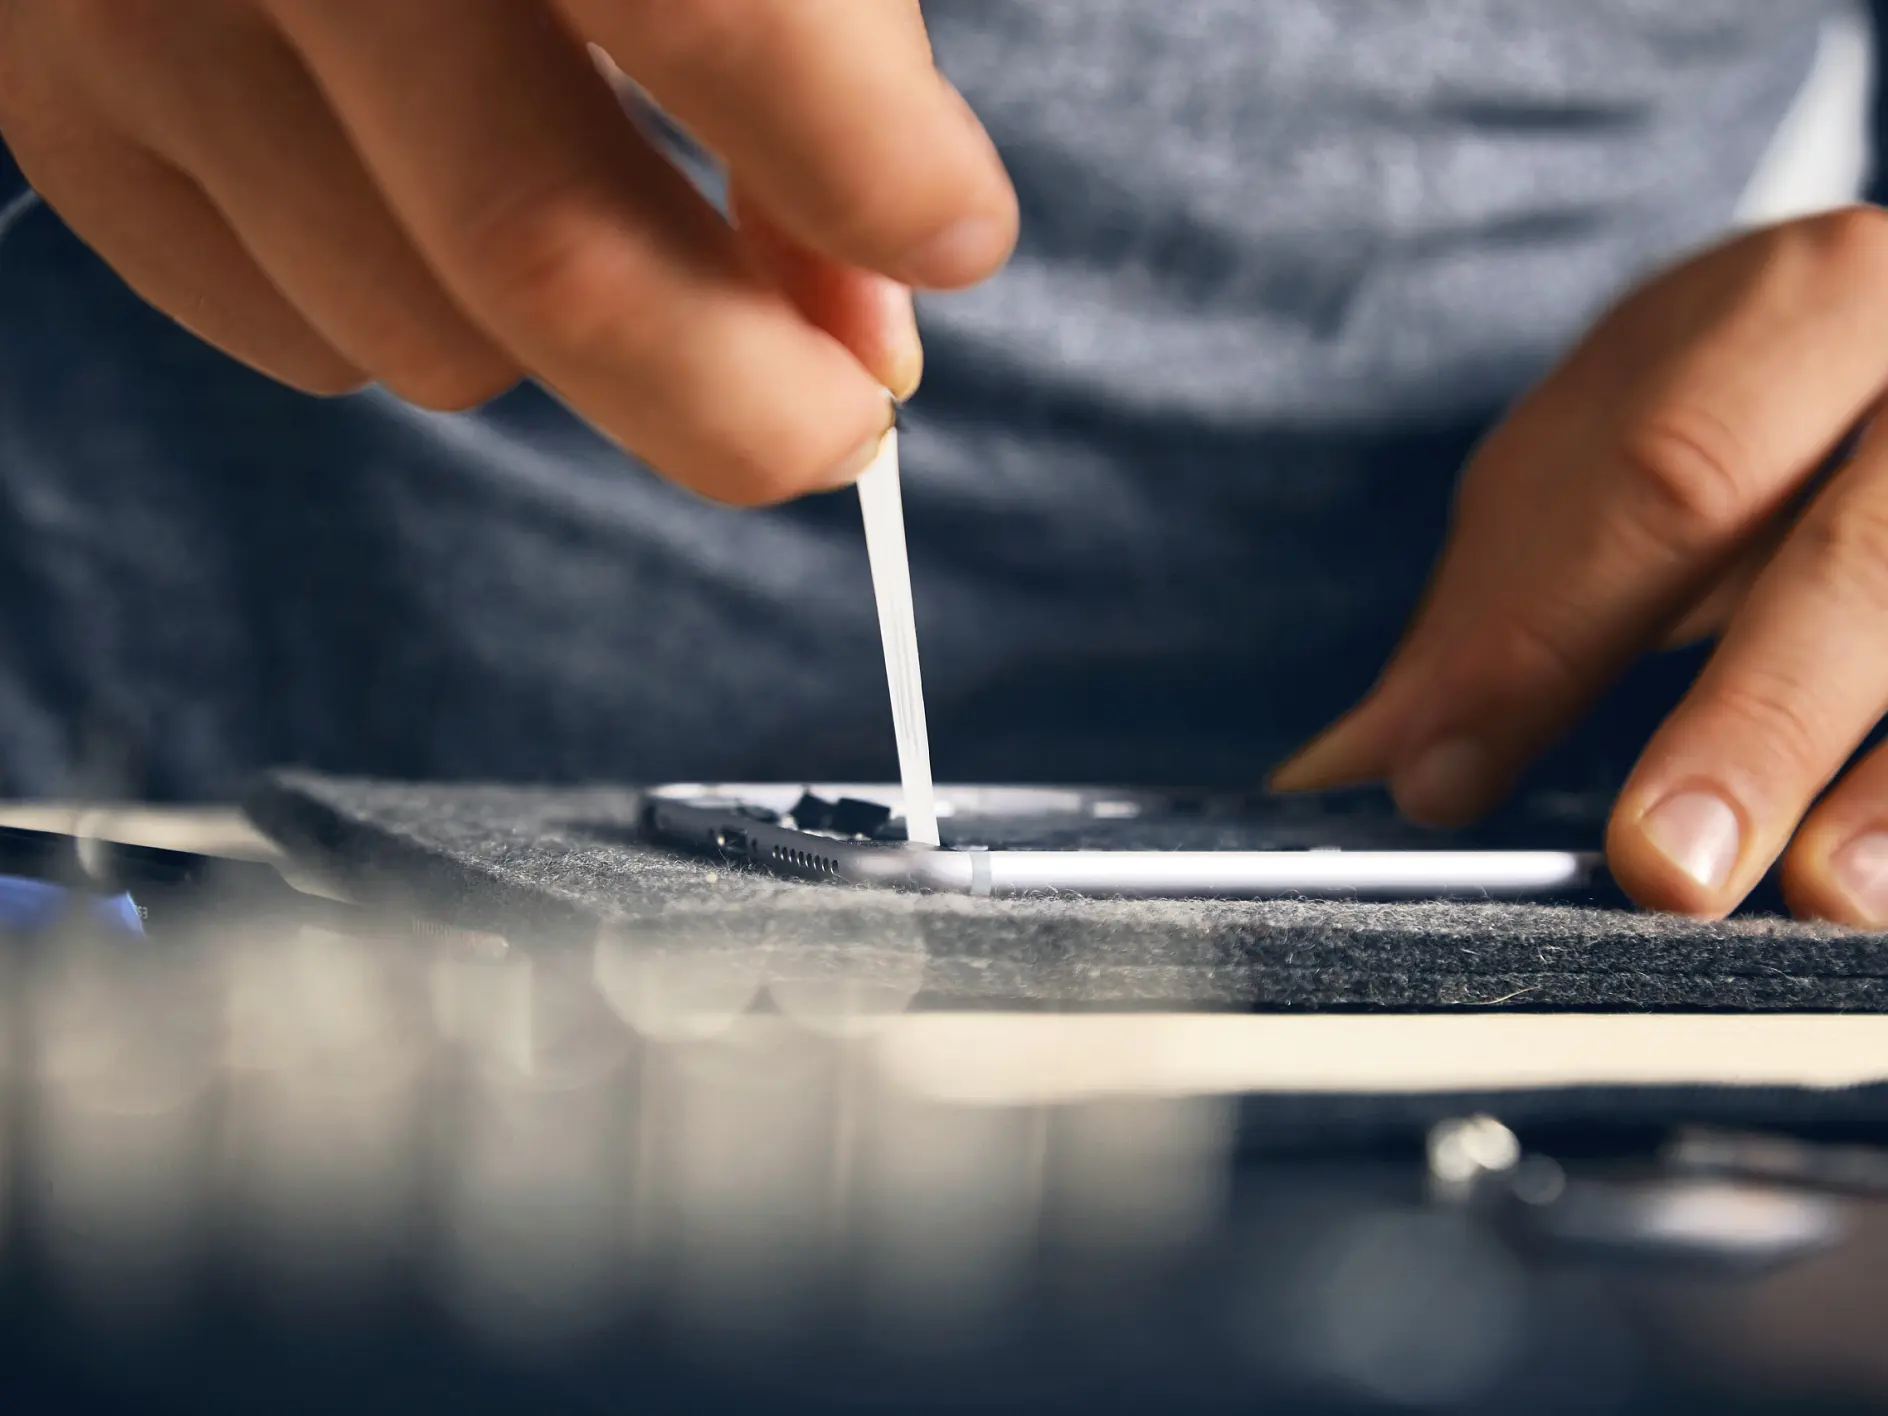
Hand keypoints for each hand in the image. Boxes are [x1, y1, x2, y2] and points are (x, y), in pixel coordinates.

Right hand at [0, 0, 1015, 502]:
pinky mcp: (52, 111)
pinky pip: (303, 339)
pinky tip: (422, 189)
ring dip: (570, 342)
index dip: (863, 162)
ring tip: (589, 206)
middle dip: (744, 402)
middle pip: (549, 255)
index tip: (950, 240)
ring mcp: (130, 8)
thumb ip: (809, 47)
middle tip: (839, 427)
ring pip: (426, 340)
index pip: (712, 2)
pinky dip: (416, 315)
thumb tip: (869, 316)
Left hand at [1271, 205, 1887, 923]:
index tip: (1440, 775)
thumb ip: (1502, 598)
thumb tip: (1359, 767)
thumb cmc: (1763, 393)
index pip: (1672, 480)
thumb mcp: (1616, 442)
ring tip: (1825, 900)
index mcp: (1817, 300)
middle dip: (1759, 717)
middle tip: (1662, 866)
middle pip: (1862, 554)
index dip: (1550, 640)